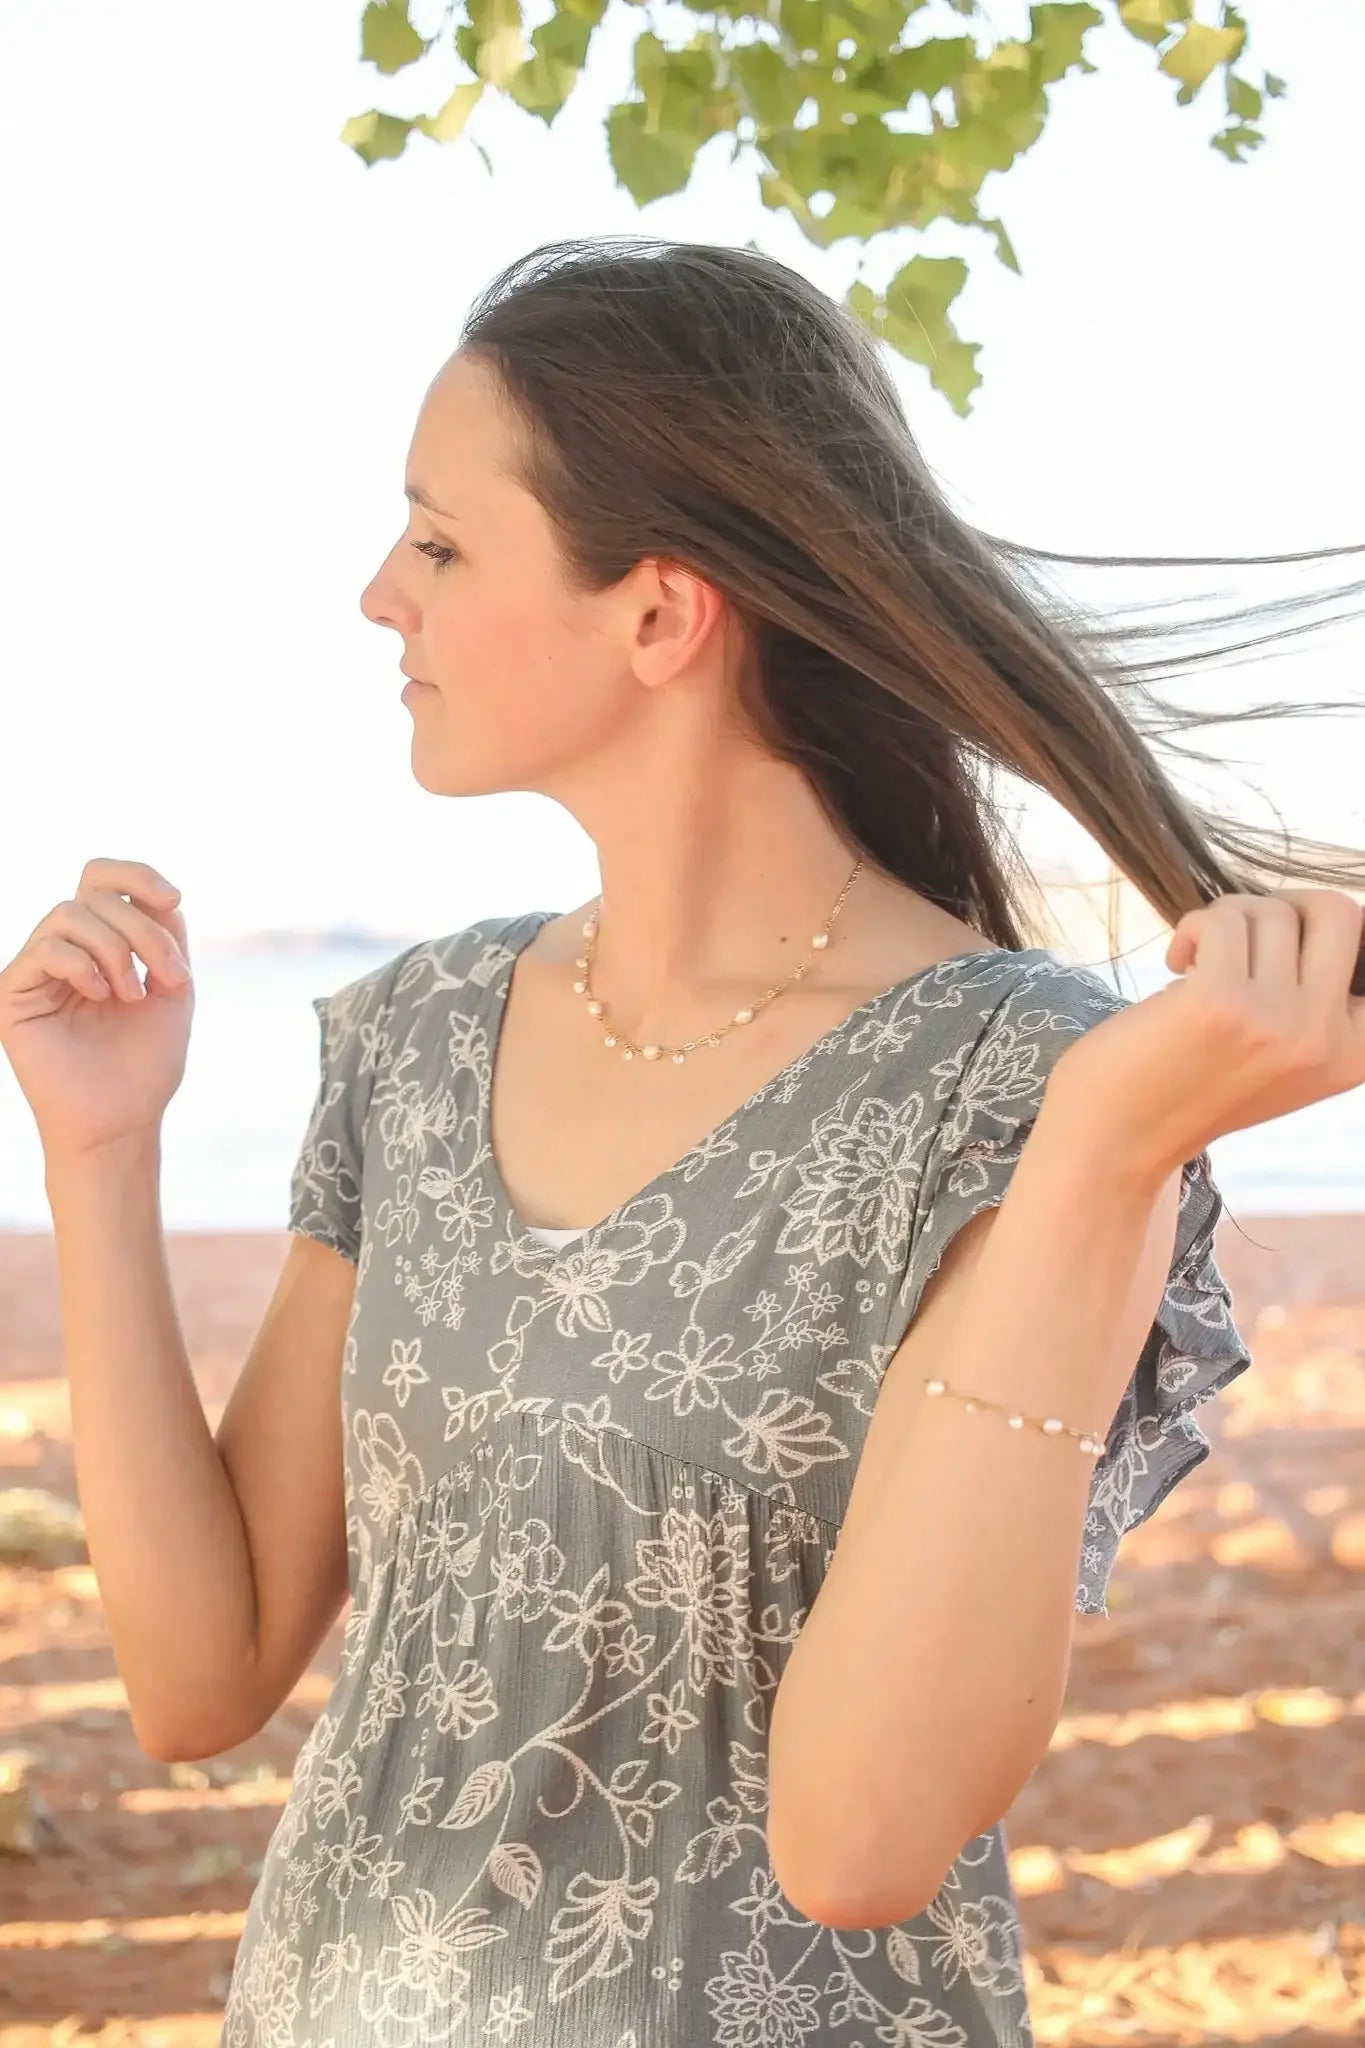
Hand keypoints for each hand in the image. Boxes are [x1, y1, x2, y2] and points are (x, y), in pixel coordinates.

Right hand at [0, 858, 193, 1160]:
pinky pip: (45, 948)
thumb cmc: (146, 1063)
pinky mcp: (13, 993)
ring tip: (132, 996)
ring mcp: (35, 970)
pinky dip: (84, 965)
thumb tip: (156, 894)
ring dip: (116, 950)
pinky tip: (102, 997)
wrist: (123, 1120)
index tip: (174, 899)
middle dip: (144, 930)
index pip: (101, 879)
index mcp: (100, 944)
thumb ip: (166, 935)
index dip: (136, 874)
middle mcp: (64, 950)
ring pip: (69, 913)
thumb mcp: (172, 988)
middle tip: (169, 979)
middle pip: (95, 894)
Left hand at [1044, 887, 1364, 1179]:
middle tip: (1243, 935)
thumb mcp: (1283, 1056)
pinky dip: (1192, 927)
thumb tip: (1316, 910)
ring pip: (1269, 911)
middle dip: (1283, 905)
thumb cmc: (1192, 1083)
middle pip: (1338, 912)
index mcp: (1357, 1053)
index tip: (1274, 957)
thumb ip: (1314, 1000)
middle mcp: (1327, 1039)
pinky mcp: (1220, 1001)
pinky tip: (1177, 964)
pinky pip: (1223, 919)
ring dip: (1225, 924)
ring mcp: (1278, 1020)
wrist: (1118, 1139)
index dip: (1319, 935)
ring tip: (1199, 965)